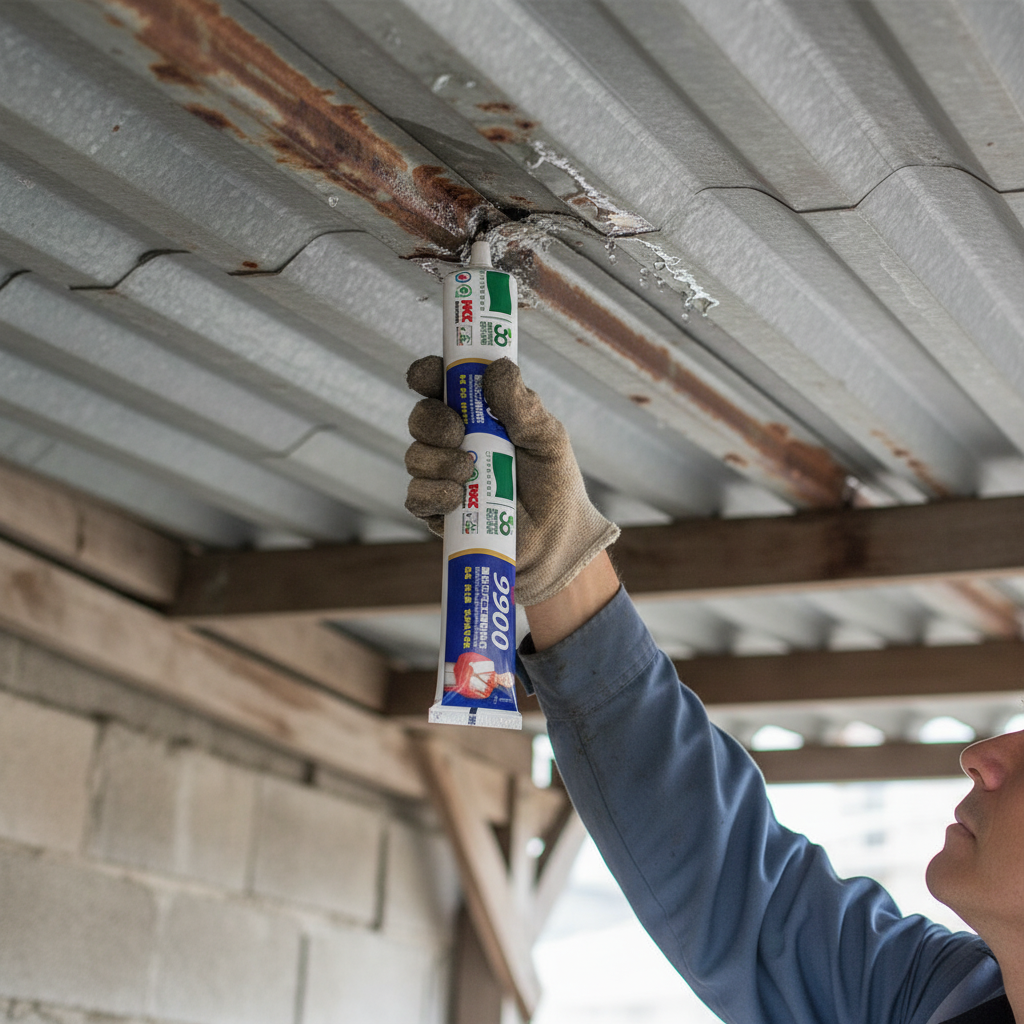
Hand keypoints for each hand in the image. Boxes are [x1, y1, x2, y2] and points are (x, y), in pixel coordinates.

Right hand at [404, 355, 618, 604]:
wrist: (557, 538)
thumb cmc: (553, 481)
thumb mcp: (547, 437)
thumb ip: (523, 406)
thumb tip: (497, 368)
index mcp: (478, 414)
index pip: (441, 386)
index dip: (427, 374)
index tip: (427, 375)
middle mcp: (454, 442)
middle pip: (419, 418)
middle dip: (432, 421)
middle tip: (458, 432)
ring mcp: (443, 477)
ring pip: (414, 457)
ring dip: (439, 461)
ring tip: (469, 472)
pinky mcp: (439, 512)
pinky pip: (416, 497)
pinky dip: (434, 494)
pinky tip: (457, 497)